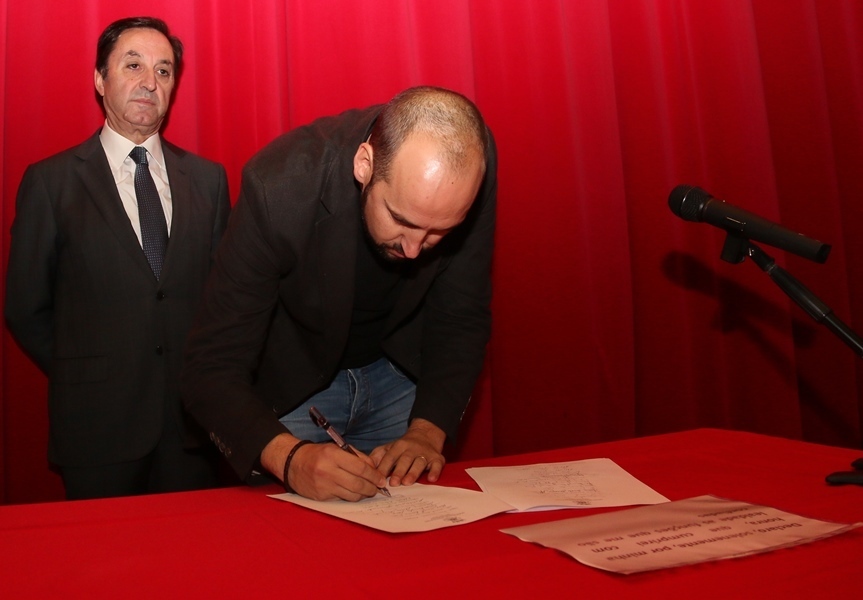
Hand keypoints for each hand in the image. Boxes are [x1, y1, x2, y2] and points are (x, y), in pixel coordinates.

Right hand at [261, 433, 386, 500]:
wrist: (293, 463)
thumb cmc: (318, 454)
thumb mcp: (336, 448)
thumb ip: (357, 457)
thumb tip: (374, 469)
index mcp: (333, 455)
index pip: (361, 468)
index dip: (374, 476)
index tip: (381, 480)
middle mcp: (328, 471)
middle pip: (358, 484)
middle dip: (372, 488)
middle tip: (377, 488)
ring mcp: (324, 486)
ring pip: (352, 495)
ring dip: (363, 494)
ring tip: (366, 491)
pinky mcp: (321, 497)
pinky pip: (341, 499)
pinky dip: (349, 496)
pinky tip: (351, 492)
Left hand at [370, 418, 445, 486]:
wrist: (426, 435)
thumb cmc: (403, 447)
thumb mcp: (389, 448)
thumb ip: (378, 456)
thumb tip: (366, 467)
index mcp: (398, 446)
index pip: (389, 457)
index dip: (384, 468)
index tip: (378, 479)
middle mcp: (412, 449)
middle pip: (404, 460)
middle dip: (399, 471)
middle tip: (393, 483)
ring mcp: (425, 453)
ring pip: (419, 462)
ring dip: (413, 472)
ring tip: (407, 482)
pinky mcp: (437, 458)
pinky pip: (437, 465)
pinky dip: (435, 472)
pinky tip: (431, 479)